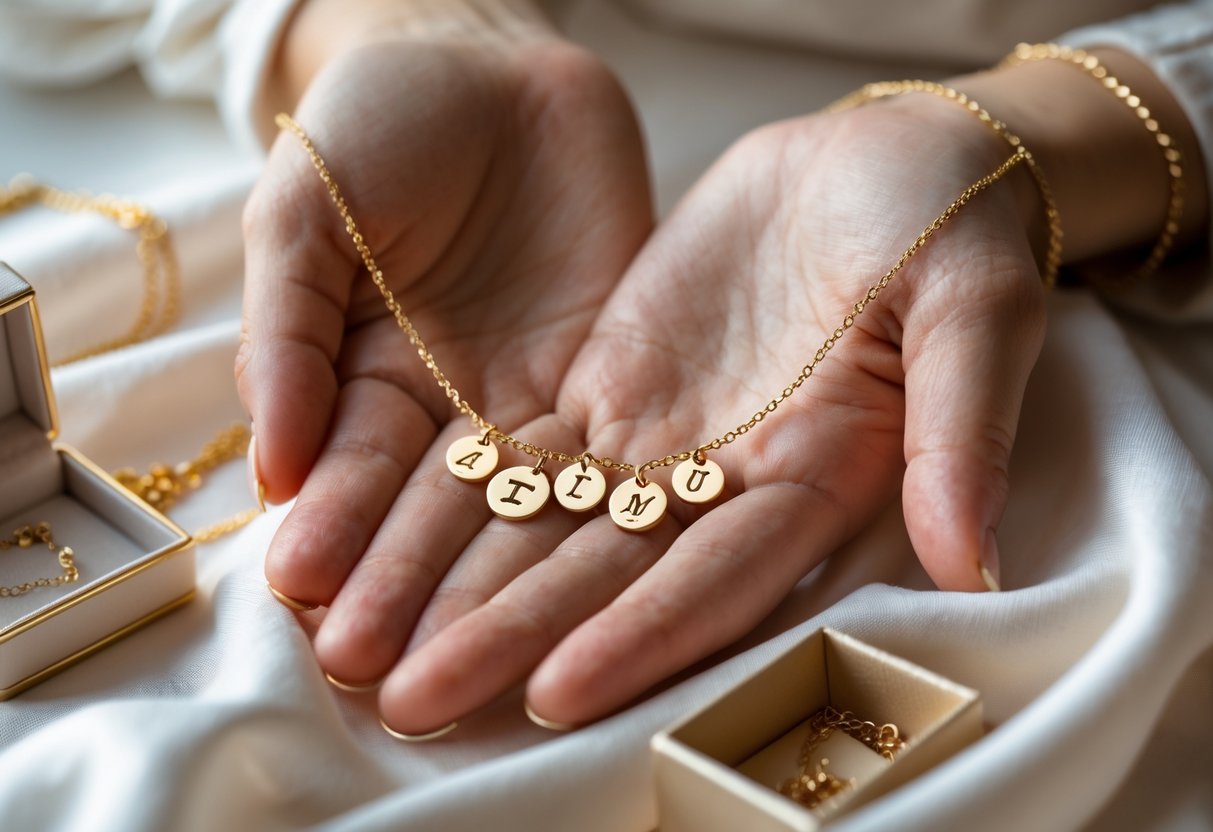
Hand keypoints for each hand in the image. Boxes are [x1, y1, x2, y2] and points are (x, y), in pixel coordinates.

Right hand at [236, 5, 651, 688]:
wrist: (492, 67)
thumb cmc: (377, 127)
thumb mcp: (303, 214)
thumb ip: (287, 330)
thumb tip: (272, 467)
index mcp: (363, 378)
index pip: (349, 471)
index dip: (331, 527)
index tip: (306, 593)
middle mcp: (448, 411)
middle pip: (436, 515)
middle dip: (411, 590)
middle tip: (388, 672)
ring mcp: (534, 402)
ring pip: (523, 507)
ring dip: (500, 585)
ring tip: (477, 659)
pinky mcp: (614, 381)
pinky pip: (609, 456)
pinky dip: (599, 515)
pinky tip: (594, 584)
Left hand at [370, 94, 1048, 730]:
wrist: (885, 160)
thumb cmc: (950, 225)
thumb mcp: (975, 310)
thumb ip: (960, 431)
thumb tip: (970, 563)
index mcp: (819, 478)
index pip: (721, 579)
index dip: (643, 635)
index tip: (554, 691)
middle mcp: (731, 482)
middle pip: (610, 576)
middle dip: (512, 637)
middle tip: (411, 699)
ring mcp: (665, 440)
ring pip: (550, 522)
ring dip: (462, 584)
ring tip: (367, 644)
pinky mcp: (612, 389)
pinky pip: (527, 447)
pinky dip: (459, 493)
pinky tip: (385, 534)